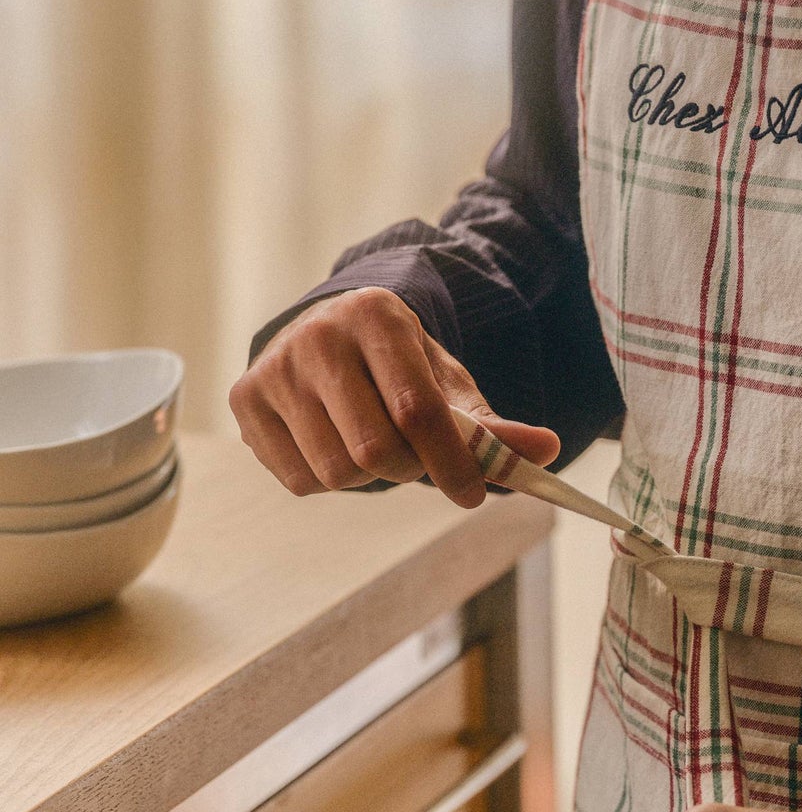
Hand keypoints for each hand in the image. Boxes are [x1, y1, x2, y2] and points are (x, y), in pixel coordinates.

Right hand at [230, 286, 559, 506]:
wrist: (328, 336)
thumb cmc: (400, 367)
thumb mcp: (447, 383)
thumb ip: (493, 424)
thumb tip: (548, 451)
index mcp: (376, 316)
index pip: (418, 409)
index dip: (452, 461)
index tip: (475, 495)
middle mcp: (317, 336)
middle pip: (374, 448)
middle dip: (409, 470)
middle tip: (421, 463)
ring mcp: (273, 368)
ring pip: (336, 470)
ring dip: (370, 479)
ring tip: (377, 448)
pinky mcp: (244, 402)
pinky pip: (299, 480)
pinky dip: (330, 481)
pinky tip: (336, 445)